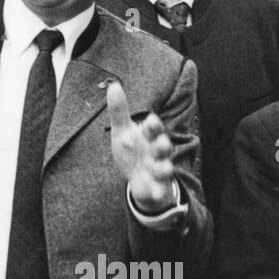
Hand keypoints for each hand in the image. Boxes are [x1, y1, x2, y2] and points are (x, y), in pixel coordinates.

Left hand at [106, 81, 176, 212]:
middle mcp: (156, 152)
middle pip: (163, 148)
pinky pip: (158, 190)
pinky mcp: (155, 187)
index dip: (152, 125)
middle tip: (161, 143)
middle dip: (163, 145)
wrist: (137, 178)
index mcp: (148, 137)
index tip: (150, 120)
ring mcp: (157, 170)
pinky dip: (157, 191)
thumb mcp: (122, 130)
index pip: (153, 128)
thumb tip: (113, 85)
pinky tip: (154, 193)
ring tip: (163, 168)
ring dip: (164, 168)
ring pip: (164, 168)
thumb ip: (119, 110)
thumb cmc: (132, 149)